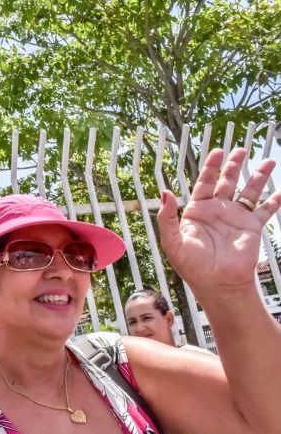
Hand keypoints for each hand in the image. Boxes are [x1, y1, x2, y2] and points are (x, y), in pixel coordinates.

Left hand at [157, 148, 280, 291]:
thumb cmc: (192, 266)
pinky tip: (280, 192)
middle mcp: (218, 211)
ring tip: (268, 161)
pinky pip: (265, 211)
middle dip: (234, 165)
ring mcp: (236, 218)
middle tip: (241, 150)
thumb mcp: (173, 241)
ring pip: (249, 191)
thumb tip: (165, 193)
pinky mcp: (252, 228)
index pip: (204, 183)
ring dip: (258, 176)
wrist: (217, 283)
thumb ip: (167, 217)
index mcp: (197, 211)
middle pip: (227, 182)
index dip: (211, 167)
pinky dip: (274, 201)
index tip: (218, 152)